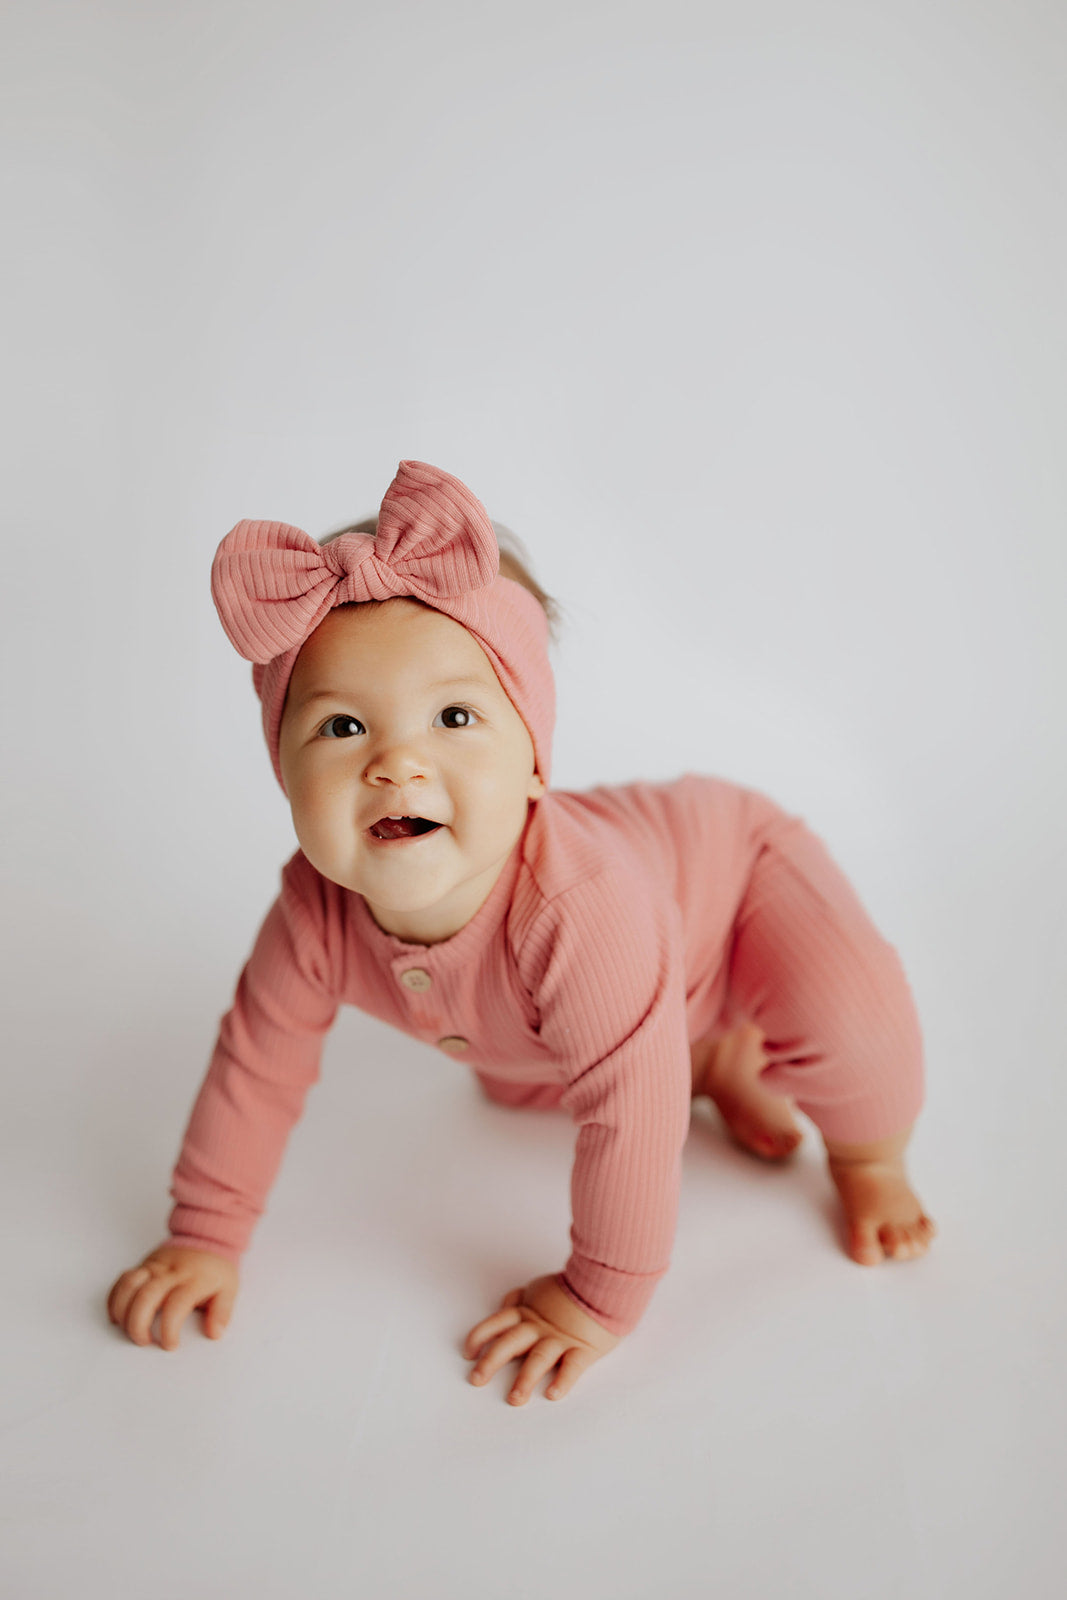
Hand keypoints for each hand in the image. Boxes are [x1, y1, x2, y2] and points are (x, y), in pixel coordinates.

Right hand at [106, 1244, 238, 1349]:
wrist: (206, 1237)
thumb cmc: (215, 1269)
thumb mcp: (229, 1288)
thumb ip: (222, 1312)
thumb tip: (215, 1333)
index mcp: (194, 1279)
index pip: (177, 1304)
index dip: (169, 1328)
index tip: (170, 1345)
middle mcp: (171, 1271)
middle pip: (147, 1296)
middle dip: (139, 1324)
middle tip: (145, 1341)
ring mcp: (155, 1266)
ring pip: (129, 1285)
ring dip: (123, 1312)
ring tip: (128, 1330)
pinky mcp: (143, 1264)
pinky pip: (122, 1280)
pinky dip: (115, 1299)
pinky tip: (117, 1316)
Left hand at [462, 1273, 619, 1405]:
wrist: (607, 1282)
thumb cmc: (575, 1289)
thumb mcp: (542, 1287)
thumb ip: (523, 1297)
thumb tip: (506, 1304)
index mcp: (529, 1311)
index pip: (498, 1322)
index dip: (480, 1336)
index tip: (468, 1352)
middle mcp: (540, 1326)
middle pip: (510, 1342)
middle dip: (491, 1361)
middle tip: (476, 1380)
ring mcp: (561, 1338)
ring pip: (539, 1358)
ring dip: (525, 1379)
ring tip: (516, 1398)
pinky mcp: (584, 1348)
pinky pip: (572, 1366)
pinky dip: (563, 1380)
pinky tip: (553, 1393)